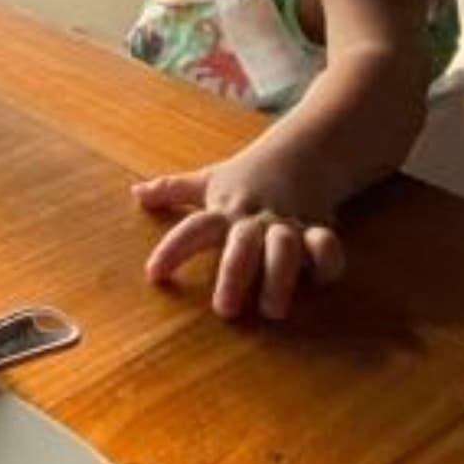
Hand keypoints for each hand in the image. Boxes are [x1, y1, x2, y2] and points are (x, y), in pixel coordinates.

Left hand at [133, 143, 346, 321]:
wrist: (301, 152)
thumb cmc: (246, 176)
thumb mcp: (209, 179)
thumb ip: (173, 190)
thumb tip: (136, 193)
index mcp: (224, 210)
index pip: (193, 228)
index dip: (173, 250)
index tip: (154, 275)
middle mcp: (253, 219)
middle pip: (241, 244)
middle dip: (234, 275)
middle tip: (225, 310)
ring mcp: (287, 224)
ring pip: (285, 247)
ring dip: (279, 277)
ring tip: (272, 310)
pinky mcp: (318, 228)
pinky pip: (326, 244)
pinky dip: (327, 261)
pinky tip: (319, 279)